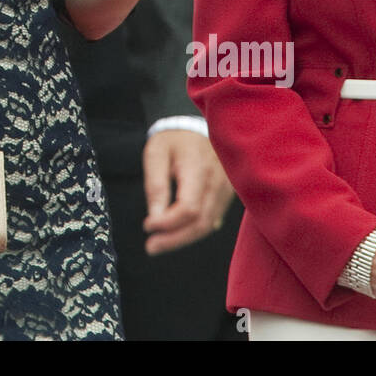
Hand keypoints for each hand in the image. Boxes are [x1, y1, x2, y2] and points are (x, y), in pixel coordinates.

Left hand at [141, 129, 234, 253]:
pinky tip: (177, 233)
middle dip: (174, 239)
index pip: (189, 208)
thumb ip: (155, 185)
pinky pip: (213, 219)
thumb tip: (155, 218)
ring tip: (160, 243)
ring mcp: (227, 190)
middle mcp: (218, 182)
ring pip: (208, 225)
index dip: (168, 223)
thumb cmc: (173, 140)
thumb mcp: (156, 153)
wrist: (196, 127)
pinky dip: (194, 230)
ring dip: (183, 238)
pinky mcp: (227, 195)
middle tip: (151, 247)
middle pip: (200, 223)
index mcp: (198, 169)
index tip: (147, 226)